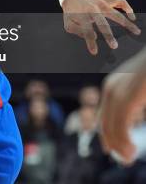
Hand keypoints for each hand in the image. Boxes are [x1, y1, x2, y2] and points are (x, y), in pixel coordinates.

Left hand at [62, 0, 139, 54]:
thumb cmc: (72, 12)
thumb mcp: (68, 22)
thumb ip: (77, 31)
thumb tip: (93, 36)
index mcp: (82, 15)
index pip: (86, 30)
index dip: (90, 42)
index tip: (94, 52)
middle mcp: (93, 8)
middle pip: (102, 23)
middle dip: (108, 35)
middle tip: (114, 46)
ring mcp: (101, 3)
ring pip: (116, 13)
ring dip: (126, 23)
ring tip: (135, 31)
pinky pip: (121, 2)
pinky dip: (128, 8)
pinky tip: (132, 17)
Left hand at [99, 49, 145, 163]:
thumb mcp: (140, 91)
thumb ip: (134, 104)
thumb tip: (134, 118)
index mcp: (114, 86)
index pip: (105, 115)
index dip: (107, 134)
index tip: (111, 150)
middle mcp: (111, 88)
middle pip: (105, 123)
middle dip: (113, 143)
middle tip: (125, 159)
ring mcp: (117, 93)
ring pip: (112, 127)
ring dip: (120, 146)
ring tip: (129, 158)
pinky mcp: (126, 99)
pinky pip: (121, 126)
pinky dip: (124, 142)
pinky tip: (132, 150)